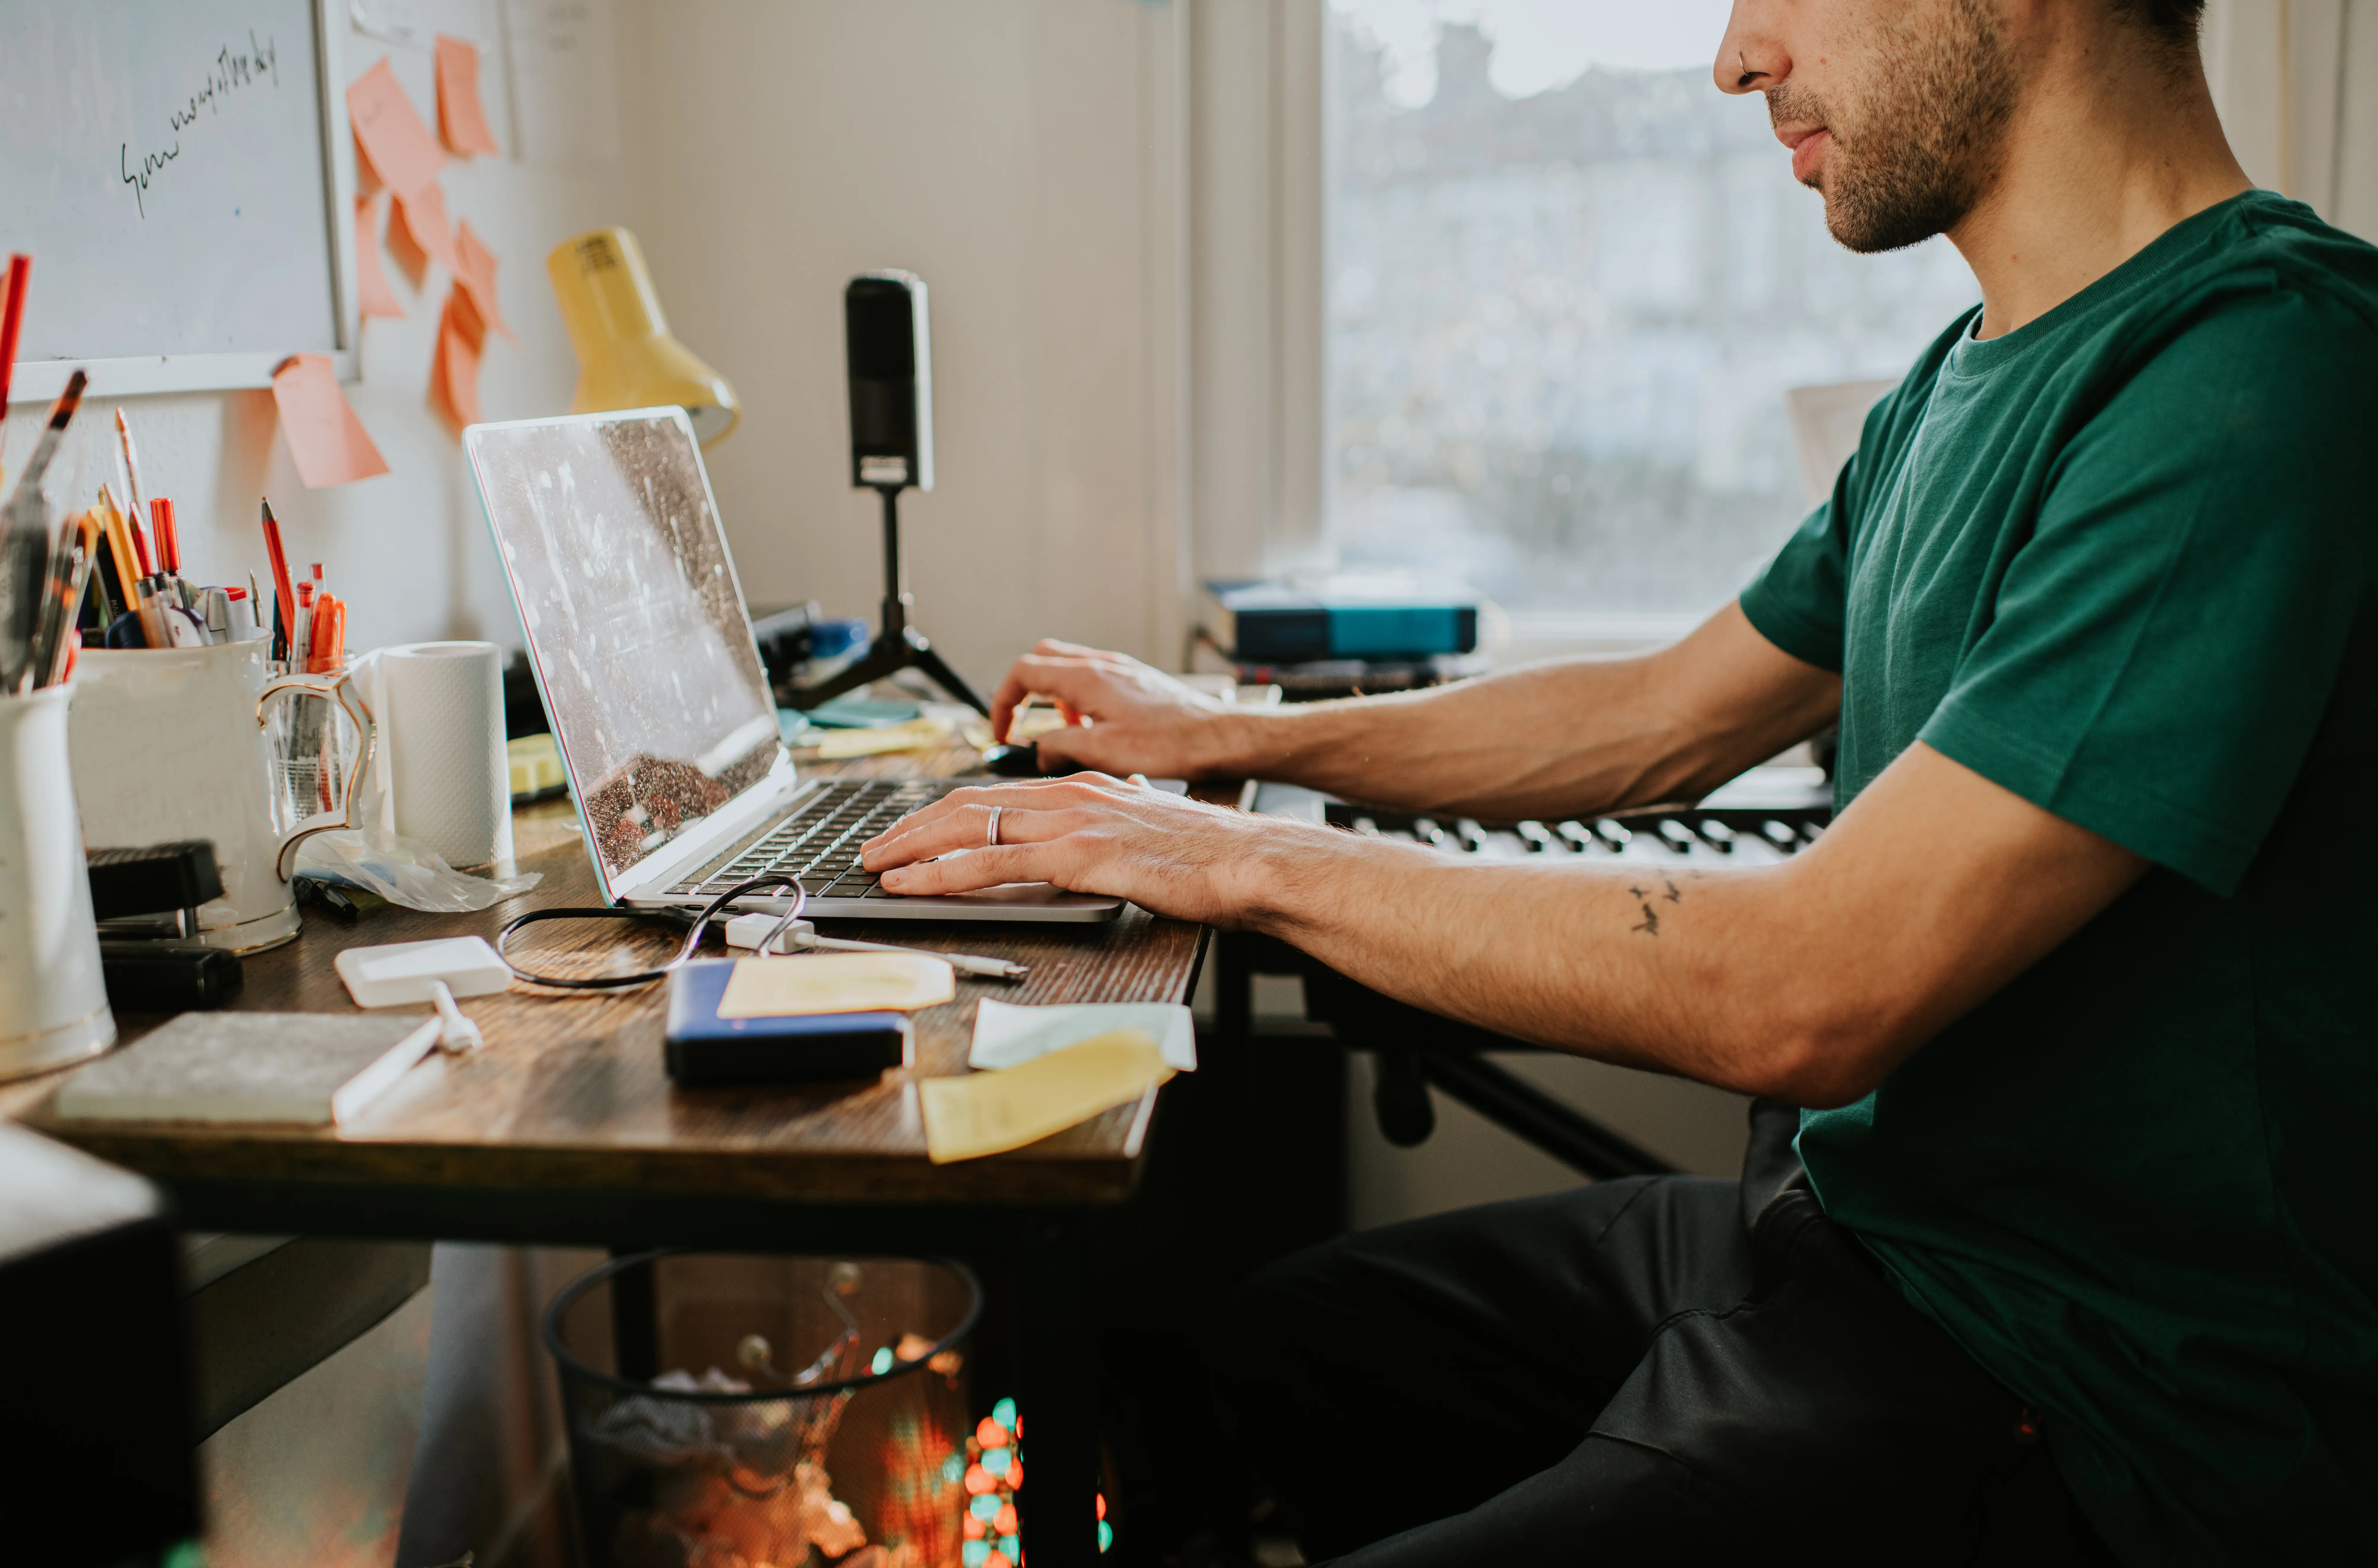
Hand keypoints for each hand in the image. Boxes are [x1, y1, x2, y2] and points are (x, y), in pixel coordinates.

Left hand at [858, 773, 1343, 926]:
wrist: (1250, 862)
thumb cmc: (1207, 860)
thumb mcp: (1140, 841)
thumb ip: (1101, 842)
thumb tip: (1078, 858)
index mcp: (1084, 789)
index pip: (996, 796)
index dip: (944, 813)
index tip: (913, 833)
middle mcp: (1070, 795)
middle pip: (969, 803)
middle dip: (913, 826)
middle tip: (876, 848)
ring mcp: (1071, 822)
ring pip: (969, 826)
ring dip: (913, 848)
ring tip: (876, 866)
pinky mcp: (1077, 855)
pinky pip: (992, 863)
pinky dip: (942, 875)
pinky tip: (912, 886)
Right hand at [990, 640, 1233, 776]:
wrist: (1217, 736)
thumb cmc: (1168, 743)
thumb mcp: (1103, 752)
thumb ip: (1060, 747)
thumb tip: (1038, 751)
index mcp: (1086, 678)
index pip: (1023, 672)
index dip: (1002, 701)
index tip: (1002, 732)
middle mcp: (1101, 665)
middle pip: (1041, 660)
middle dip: (1021, 691)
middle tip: (1019, 725)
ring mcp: (1119, 668)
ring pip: (1067, 667)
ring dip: (1051, 697)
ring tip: (1061, 733)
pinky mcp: (1134, 679)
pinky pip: (1092, 677)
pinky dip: (1078, 699)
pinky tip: (1092, 729)